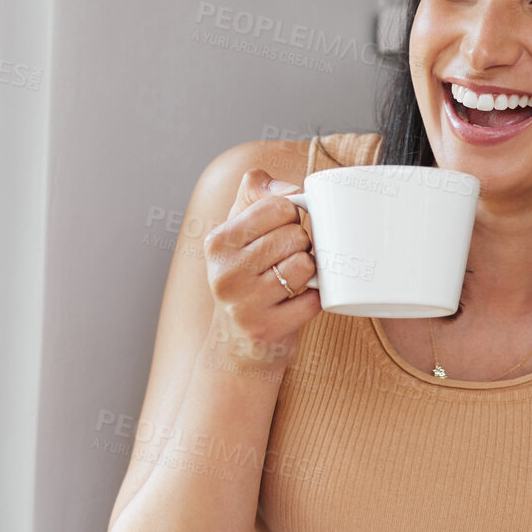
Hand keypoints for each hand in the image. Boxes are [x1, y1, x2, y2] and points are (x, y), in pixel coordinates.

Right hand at [203, 168, 320, 363]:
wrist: (237, 342)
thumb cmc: (245, 277)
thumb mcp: (238, 230)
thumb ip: (257, 193)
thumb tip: (291, 189)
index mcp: (218, 242)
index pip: (278, 205)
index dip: (290, 217)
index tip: (280, 232)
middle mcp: (225, 273)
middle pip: (295, 235)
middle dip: (301, 246)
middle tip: (285, 261)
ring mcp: (243, 304)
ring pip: (304, 265)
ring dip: (308, 272)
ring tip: (291, 281)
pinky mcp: (265, 329)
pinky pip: (313, 300)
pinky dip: (313, 300)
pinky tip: (295, 303)